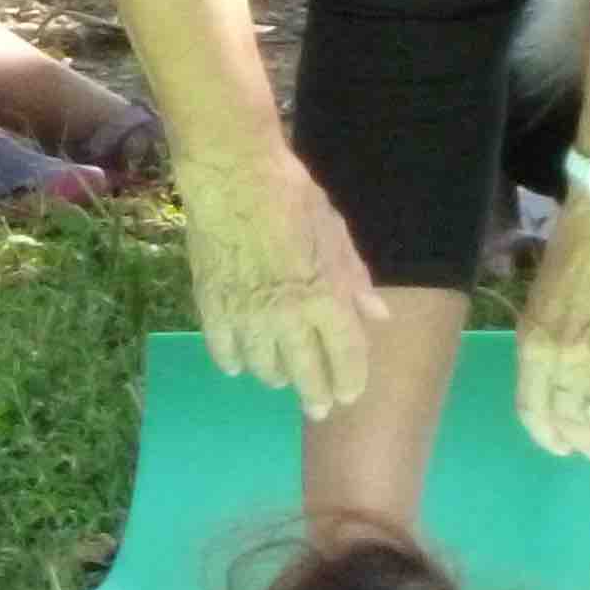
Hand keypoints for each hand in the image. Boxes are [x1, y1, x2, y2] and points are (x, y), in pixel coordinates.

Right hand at [173, 143, 384, 419]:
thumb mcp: (335, 233)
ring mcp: (246, 320)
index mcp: (324, 295)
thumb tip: (376, 316)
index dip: (351, 379)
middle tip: (321, 410)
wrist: (232, 180)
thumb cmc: (292, 197)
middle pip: (306, 373)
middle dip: (317, 395)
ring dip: (278, 376)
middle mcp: (287, 318)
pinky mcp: (213, 313)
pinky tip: (241, 364)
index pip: (345, 353)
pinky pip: (226, 353)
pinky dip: (236, 362)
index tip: (351, 395)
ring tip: (282, 377)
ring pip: (264, 369)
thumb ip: (353, 280)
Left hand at [519, 193, 589, 458]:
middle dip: (585, 440)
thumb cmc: (578, 247)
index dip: (549, 434)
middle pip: (572, 417)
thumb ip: (547, 340)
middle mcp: (565, 359)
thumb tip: (556, 372)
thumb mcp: (542, 300)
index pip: (534, 409)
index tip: (560, 447)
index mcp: (533, 346)